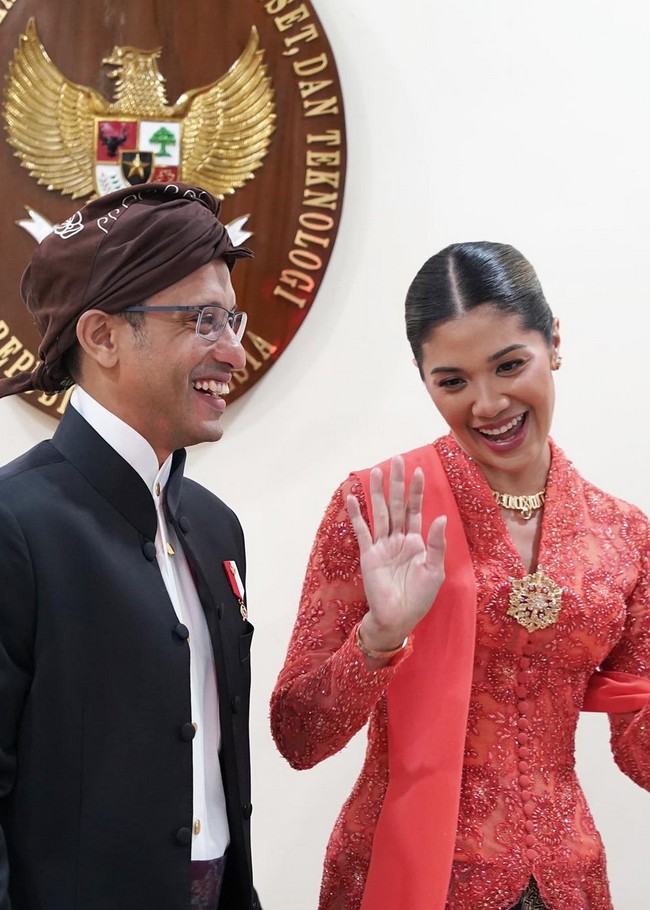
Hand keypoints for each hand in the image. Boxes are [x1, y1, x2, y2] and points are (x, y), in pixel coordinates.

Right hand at [346, 455, 445, 652]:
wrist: (398, 618)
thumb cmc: (419, 598)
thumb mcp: (434, 570)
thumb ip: (435, 544)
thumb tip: (440, 517)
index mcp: (416, 542)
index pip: (415, 510)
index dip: (416, 491)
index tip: (417, 471)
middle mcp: (398, 539)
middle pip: (396, 505)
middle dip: (397, 483)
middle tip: (396, 460)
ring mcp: (382, 545)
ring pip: (380, 513)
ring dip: (377, 493)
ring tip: (376, 471)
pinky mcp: (369, 555)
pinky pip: (362, 531)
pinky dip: (357, 515)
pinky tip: (352, 498)